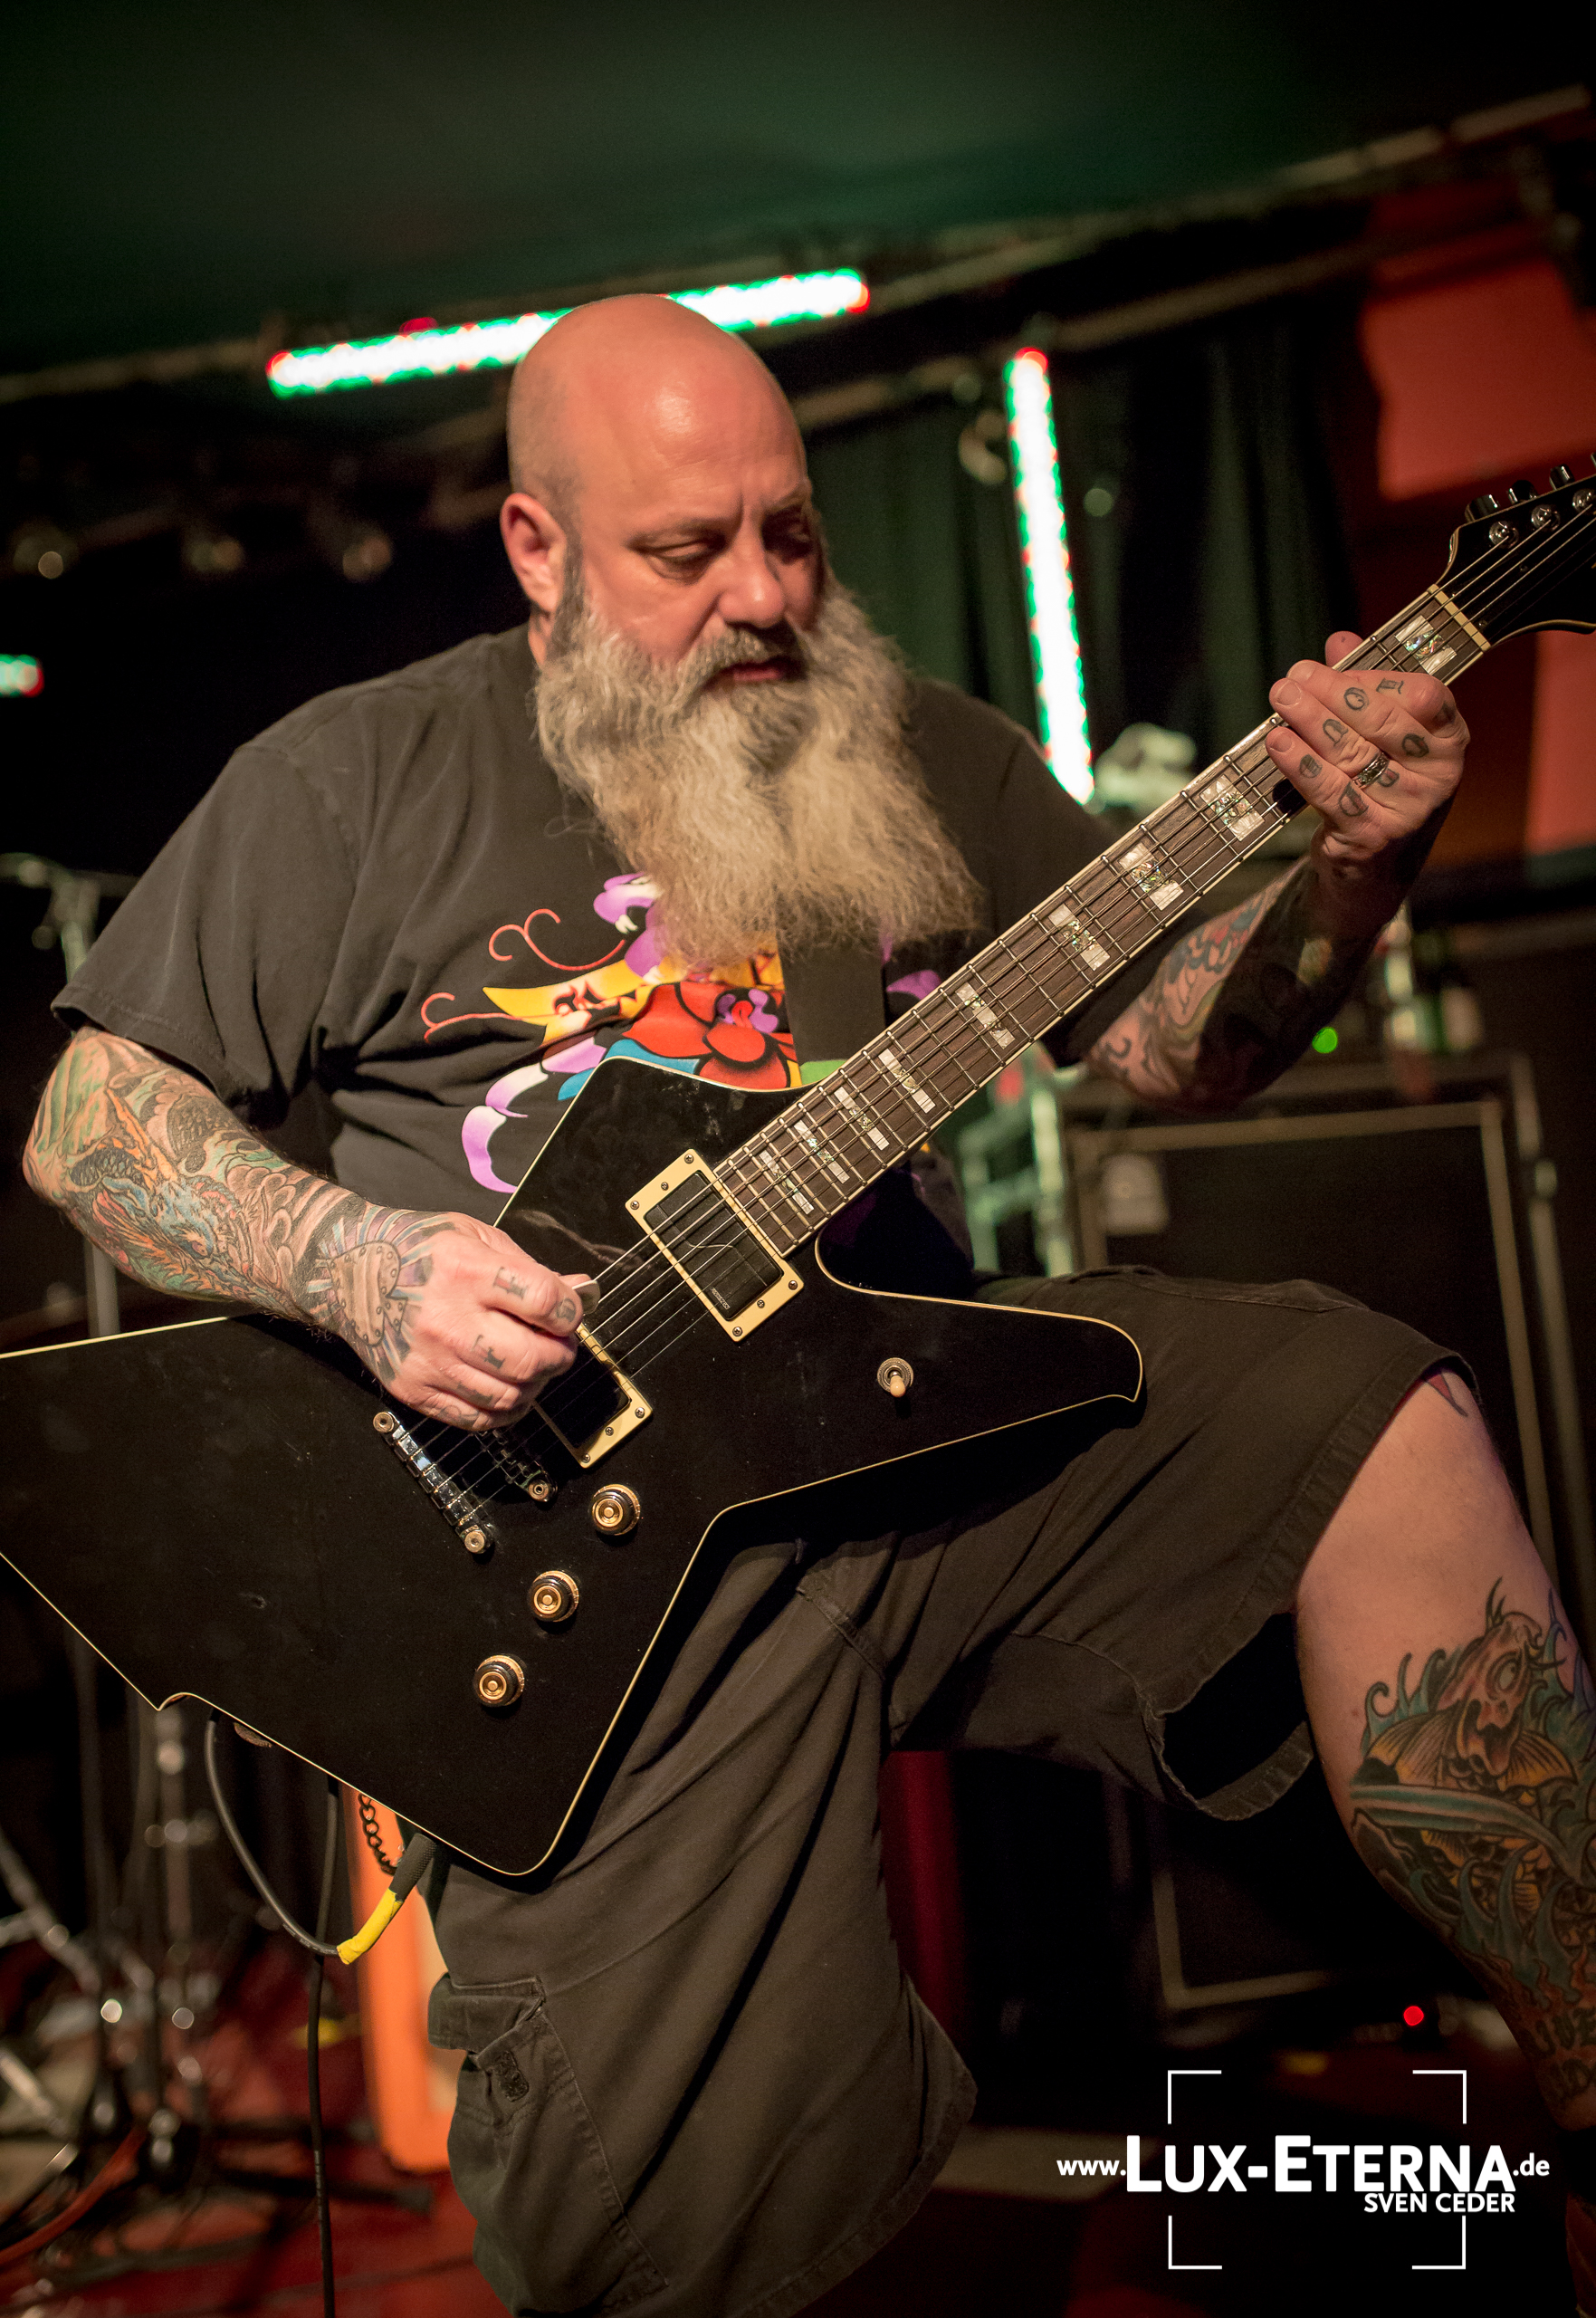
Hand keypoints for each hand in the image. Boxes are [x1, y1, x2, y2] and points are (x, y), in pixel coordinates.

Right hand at [316, 1207, 592, 1430]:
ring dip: (535, 1385)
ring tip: (531, 1366)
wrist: (345, 1272)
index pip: (544, 1303)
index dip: (571, 1312)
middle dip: (560, 1355)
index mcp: (466, 1272)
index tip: (569, 1313)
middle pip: (531, 1359)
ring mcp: (429, 1361)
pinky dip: (503, 1411)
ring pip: (509, 1396)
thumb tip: (579, 1295)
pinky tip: (506, 1389)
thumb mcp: (473, 1236)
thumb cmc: (413, 1250)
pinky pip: (475, 1419)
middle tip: (558, 1346)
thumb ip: (529, 1268)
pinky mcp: (414, 1390)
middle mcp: (447, 1320)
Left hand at [1263, 631, 1467, 933]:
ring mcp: (1406, 811)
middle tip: (1295, 676)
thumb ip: (1366, 687)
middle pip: (1382, 724)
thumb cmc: (1381, 784)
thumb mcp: (1385, 736)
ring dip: (1311, 722)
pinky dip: (1301, 765)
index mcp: (1449, 742)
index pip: (1424, 697)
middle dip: (1334, 694)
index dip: (1378, 679)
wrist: (1377, 867)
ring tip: (1282, 698)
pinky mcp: (1370, 837)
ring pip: (1353, 756)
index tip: (1336, 666)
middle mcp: (1437, 778)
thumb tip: (1340, 641)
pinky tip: (1279, 742)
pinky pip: (1331, 793)